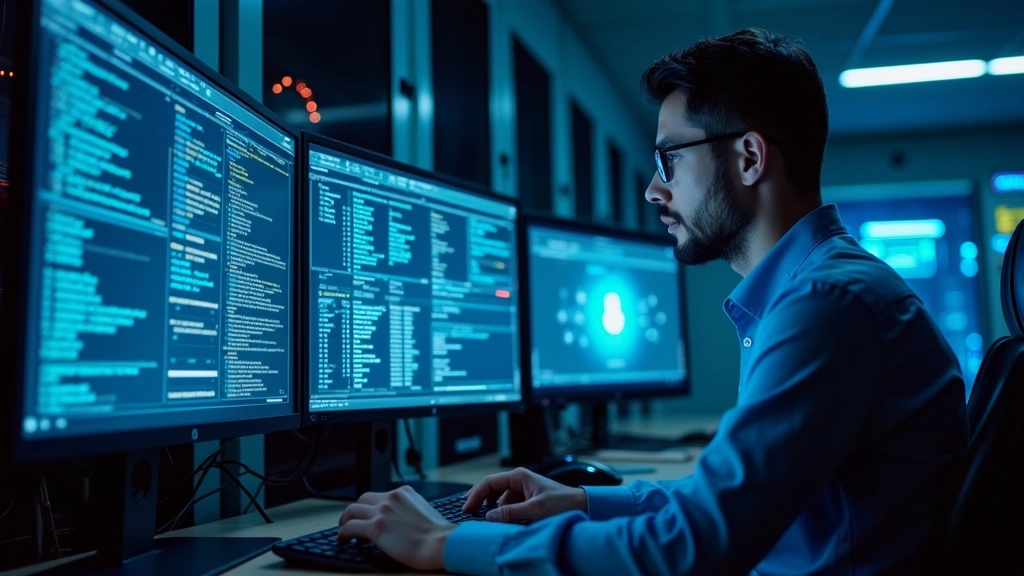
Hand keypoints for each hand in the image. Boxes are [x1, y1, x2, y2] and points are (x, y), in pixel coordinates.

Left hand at [338, 485, 455, 570]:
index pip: (381, 495)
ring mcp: (382, 511)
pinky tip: (343, 540)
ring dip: (345, 520)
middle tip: (353, 520)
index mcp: (404, 493)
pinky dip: (343, 533)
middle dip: (357, 510)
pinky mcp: (375, 528)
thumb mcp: (425, 512)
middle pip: (363, 498)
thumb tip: (402, 520)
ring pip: (352, 510)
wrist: (442, 544)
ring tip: (343, 529)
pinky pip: (350, 527)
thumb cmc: (439, 535)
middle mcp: (391, 498)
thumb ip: (410, 510)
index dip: (372, 506)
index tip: (369, 514)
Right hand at [463, 467, 587, 522]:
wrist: (582, 506)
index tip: (466, 508)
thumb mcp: (535, 509)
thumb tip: (489, 516)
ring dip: (491, 507)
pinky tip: (499, 520)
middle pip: (491, 488)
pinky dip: (502, 511)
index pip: (489, 482)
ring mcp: (522, 489)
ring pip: (499, 498)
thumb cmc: (562, 503)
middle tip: (468, 513)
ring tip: (483, 518)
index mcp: (519, 476)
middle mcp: (519, 480)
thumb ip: (511, 512)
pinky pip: (508, 504)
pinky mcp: (527, 499)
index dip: (475, 495)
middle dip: (479, 500)